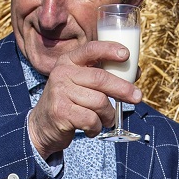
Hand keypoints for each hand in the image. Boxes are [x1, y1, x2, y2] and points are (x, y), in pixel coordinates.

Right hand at [26, 40, 141, 158]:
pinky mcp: (60, 112)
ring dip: (108, 115)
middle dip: (123, 89)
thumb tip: (135, 72)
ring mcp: (59, 92)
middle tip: (137, 97)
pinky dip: (96, 127)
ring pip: (99, 102)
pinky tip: (92, 128)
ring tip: (106, 120)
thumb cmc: (69, 101)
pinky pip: (91, 119)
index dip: (109, 50)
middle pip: (100, 79)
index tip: (126, 54)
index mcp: (69, 61)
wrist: (42, 125)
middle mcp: (62, 73)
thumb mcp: (80, 83)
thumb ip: (103, 75)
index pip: (90, 49)